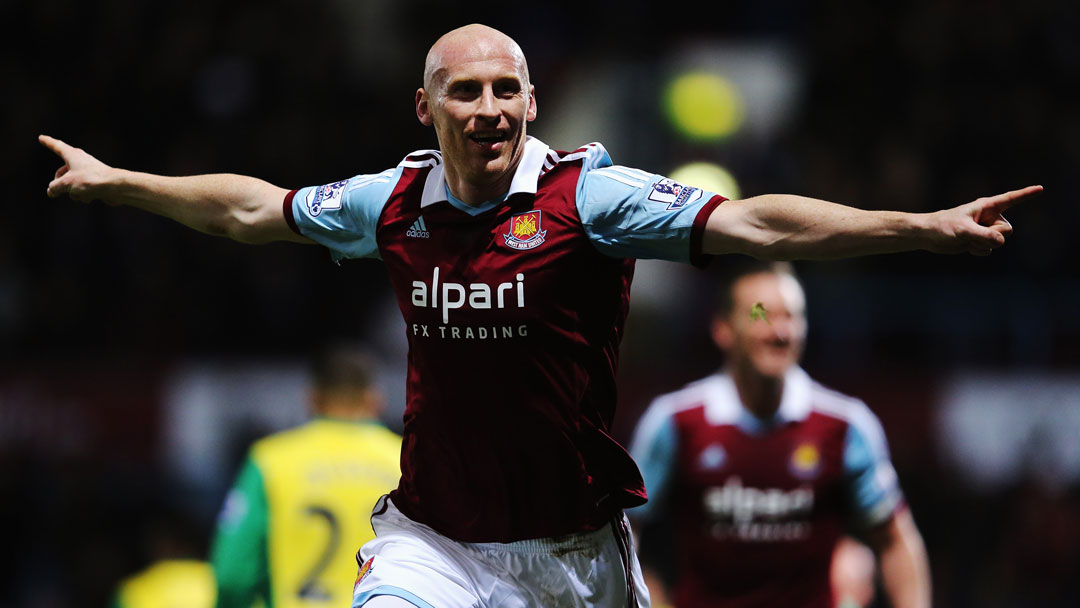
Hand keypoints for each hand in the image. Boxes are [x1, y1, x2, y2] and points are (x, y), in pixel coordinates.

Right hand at [40, 135, 116, 202]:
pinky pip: (82, 190)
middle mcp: (80, 161)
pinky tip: (90, 197)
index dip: (48, 142)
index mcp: (72, 155)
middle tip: (56, 191)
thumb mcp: (67, 183)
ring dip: (73, 192)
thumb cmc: (91, 180)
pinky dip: (83, 195)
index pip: (56, 146)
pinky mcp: (94, 182)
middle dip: (59, 184)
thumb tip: (51, 191)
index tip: (41, 138)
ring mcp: (87, 172)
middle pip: (62, 172)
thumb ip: (55, 187)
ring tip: (81, 193)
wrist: (115, 187)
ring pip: (71, 184)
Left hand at [926, 185, 1041, 255]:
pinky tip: (966, 246)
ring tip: (966, 238)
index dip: (1026, 194)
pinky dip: (978, 250)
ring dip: (982, 244)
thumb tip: (1001, 241)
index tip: (1041, 188)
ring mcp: (986, 230)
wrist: (929, 236)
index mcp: (986, 206)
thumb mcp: (963, 230)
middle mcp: (990, 217)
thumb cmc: (943, 226)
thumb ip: (983, 235)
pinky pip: (989, 250)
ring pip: (999, 242)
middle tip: (972, 233)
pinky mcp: (981, 241)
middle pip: (1006, 230)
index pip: (1010, 199)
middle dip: (992, 235)